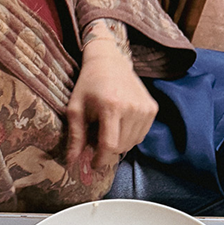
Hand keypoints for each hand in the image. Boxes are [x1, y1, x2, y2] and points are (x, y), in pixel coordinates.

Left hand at [66, 31, 157, 184]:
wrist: (110, 61)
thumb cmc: (89, 84)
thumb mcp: (75, 109)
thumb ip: (75, 137)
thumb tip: (71, 163)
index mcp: (111, 107)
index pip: (109, 145)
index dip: (100, 160)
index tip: (93, 163)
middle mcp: (132, 108)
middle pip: (120, 147)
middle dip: (107, 149)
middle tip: (97, 137)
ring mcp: (145, 108)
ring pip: (131, 143)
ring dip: (118, 143)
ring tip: (108, 127)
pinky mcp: (152, 109)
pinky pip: (140, 135)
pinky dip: (129, 135)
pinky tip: (120, 122)